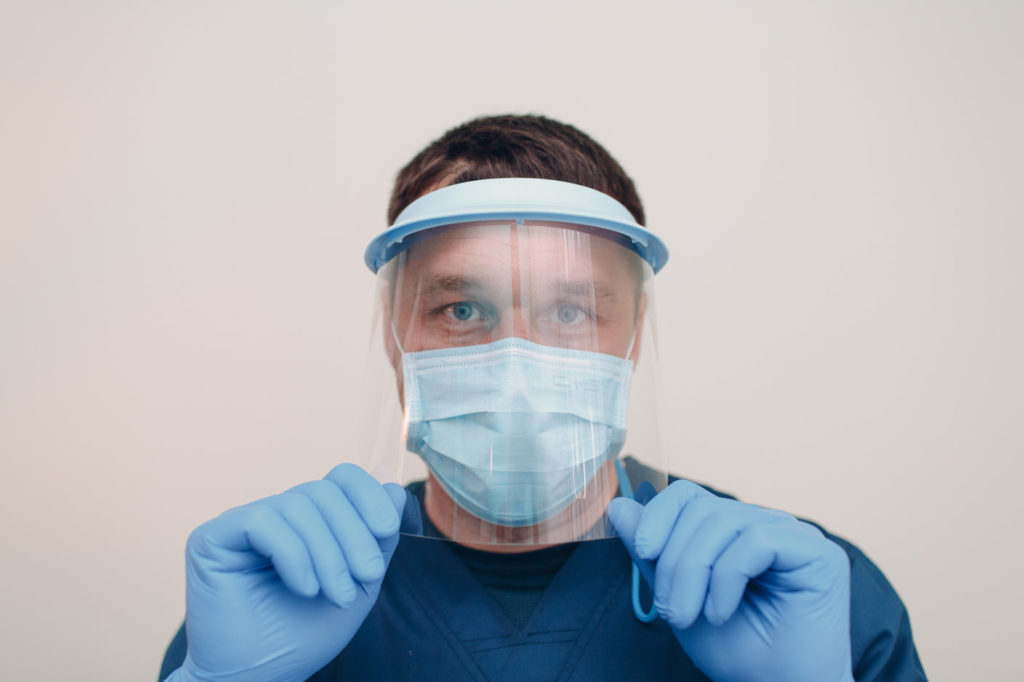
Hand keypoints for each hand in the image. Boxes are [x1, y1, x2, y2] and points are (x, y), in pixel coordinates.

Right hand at [170, 463, 404, 681]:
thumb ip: (377, 538)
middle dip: (353, 534)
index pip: (341, 479)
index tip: (386, 530)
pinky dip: (292, 555)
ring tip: (335, 594)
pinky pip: (262, 521)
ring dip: (327, 553)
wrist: (261, 677)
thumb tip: (394, 489)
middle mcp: (275, 514)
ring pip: (297, 505)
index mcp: (308, 520)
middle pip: (324, 491)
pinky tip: (303, 589)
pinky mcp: (212, 537)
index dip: (368, 496)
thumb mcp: (358, 583)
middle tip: (367, 577)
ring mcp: (242, 522)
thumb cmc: (305, 634)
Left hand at [608, 480, 852, 681]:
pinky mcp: (820, 553)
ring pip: (725, 522)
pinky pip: (756, 541)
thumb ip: (653, 554)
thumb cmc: (738, 652)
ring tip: (691, 617)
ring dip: (695, 572)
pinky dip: (727, 579)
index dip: (659, 514)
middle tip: (671, 611)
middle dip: (675, 559)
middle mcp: (768, 524)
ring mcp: (796, 535)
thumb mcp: (680, 597)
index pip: (690, 495)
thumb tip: (619, 506)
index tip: (642, 550)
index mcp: (736, 531)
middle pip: (703, 508)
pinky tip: (721, 613)